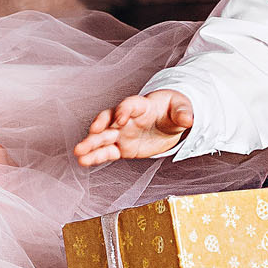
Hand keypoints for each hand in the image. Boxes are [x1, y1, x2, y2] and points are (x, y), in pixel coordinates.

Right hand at [74, 89, 193, 165]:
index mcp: (141, 105)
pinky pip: (107, 152)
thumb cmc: (173, 109)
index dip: (123, 110)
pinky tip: (83, 162)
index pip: (129, 105)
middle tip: (90, 135)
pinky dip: (95, 157)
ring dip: (91, 145)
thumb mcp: (181, 108)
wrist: (169, 121)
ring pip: (103, 138)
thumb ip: (183, 113)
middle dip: (99, 127)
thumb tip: (188, 119)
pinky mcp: (122, 147)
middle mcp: (127, 118)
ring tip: (78, 154)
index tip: (120, 118)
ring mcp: (122, 133)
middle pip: (110, 120)